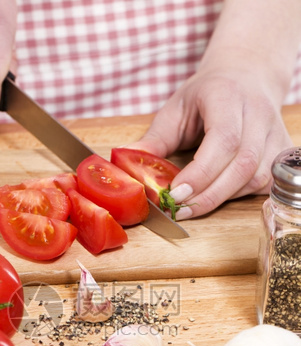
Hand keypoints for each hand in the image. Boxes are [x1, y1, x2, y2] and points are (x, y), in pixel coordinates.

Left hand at [130, 67, 292, 219]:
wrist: (247, 75)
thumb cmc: (208, 94)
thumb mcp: (176, 109)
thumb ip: (154, 140)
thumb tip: (123, 164)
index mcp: (229, 96)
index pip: (224, 140)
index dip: (201, 172)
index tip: (175, 194)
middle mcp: (259, 114)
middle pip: (243, 165)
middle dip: (209, 194)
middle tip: (180, 210)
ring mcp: (275, 134)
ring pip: (256, 178)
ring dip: (222, 198)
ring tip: (192, 206)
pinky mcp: (282, 151)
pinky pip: (265, 183)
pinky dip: (239, 196)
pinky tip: (218, 196)